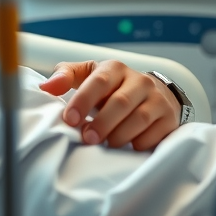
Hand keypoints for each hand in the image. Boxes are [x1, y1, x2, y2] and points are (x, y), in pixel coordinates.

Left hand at [40, 60, 181, 149]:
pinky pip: (155, 133)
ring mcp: (157, 99)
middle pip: (120, 102)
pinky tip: (128, 146)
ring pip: (140, 118)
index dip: (83, 100)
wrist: (153, 93)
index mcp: (115, 69)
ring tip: (106, 144)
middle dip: (101, 123)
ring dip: (119, 135)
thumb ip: (66, 76)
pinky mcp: (169, 118)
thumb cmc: (112, 87)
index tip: (70, 119)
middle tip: (87, 138)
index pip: (98, 81)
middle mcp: (139, 81)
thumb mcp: (88, 75)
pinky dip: (139, 143)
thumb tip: (46, 87)